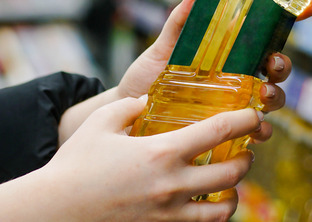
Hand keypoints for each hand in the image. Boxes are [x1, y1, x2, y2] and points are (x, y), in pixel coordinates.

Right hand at [47, 96, 261, 220]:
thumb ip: (130, 106)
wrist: (58, 209)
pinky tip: (208, 203)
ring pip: (224, 209)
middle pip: (232, 173)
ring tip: (231, 181)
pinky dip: (214, 215)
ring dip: (234, 192)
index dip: (244, 120)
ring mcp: (169, 212)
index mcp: (161, 152)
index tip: (254, 114)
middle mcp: (172, 184)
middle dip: (246, 158)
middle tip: (245, 148)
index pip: (219, 132)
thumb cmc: (77, 163)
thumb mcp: (101, 122)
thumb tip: (148, 101)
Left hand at [117, 0, 311, 127]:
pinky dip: (262, 131)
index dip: (294, 16)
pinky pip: (255, 132)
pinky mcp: (227, 129)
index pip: (267, 31)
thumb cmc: (146, 79)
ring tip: (262, 95)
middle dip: (283, 64)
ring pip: (272, 98)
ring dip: (275, 96)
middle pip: (277, 66)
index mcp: (228, 50)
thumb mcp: (162, 48)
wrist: (126, 116)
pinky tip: (257, 130)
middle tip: (273, 64)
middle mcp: (237, 76)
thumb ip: (180, 21)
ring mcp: (235, 103)